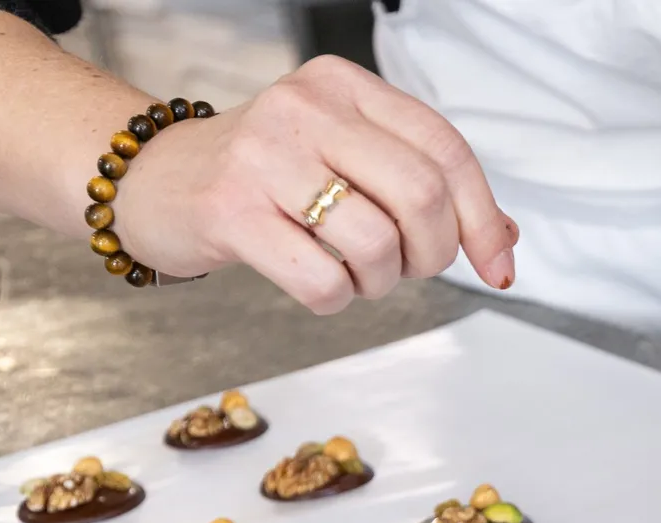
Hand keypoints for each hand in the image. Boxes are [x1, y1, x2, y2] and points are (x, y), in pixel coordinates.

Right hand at [113, 56, 515, 313]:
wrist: (155, 180)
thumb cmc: (268, 175)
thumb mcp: (348, 156)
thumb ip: (424, 187)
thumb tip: (505, 240)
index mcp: (344, 86)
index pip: (445, 150)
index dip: (483, 218)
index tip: (497, 266)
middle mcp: (306, 109)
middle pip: (422, 195)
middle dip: (434, 252)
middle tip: (409, 267)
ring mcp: (264, 157)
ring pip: (377, 244)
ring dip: (383, 281)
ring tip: (356, 273)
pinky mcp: (231, 212)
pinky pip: (323, 281)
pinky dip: (338, 298)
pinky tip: (319, 281)